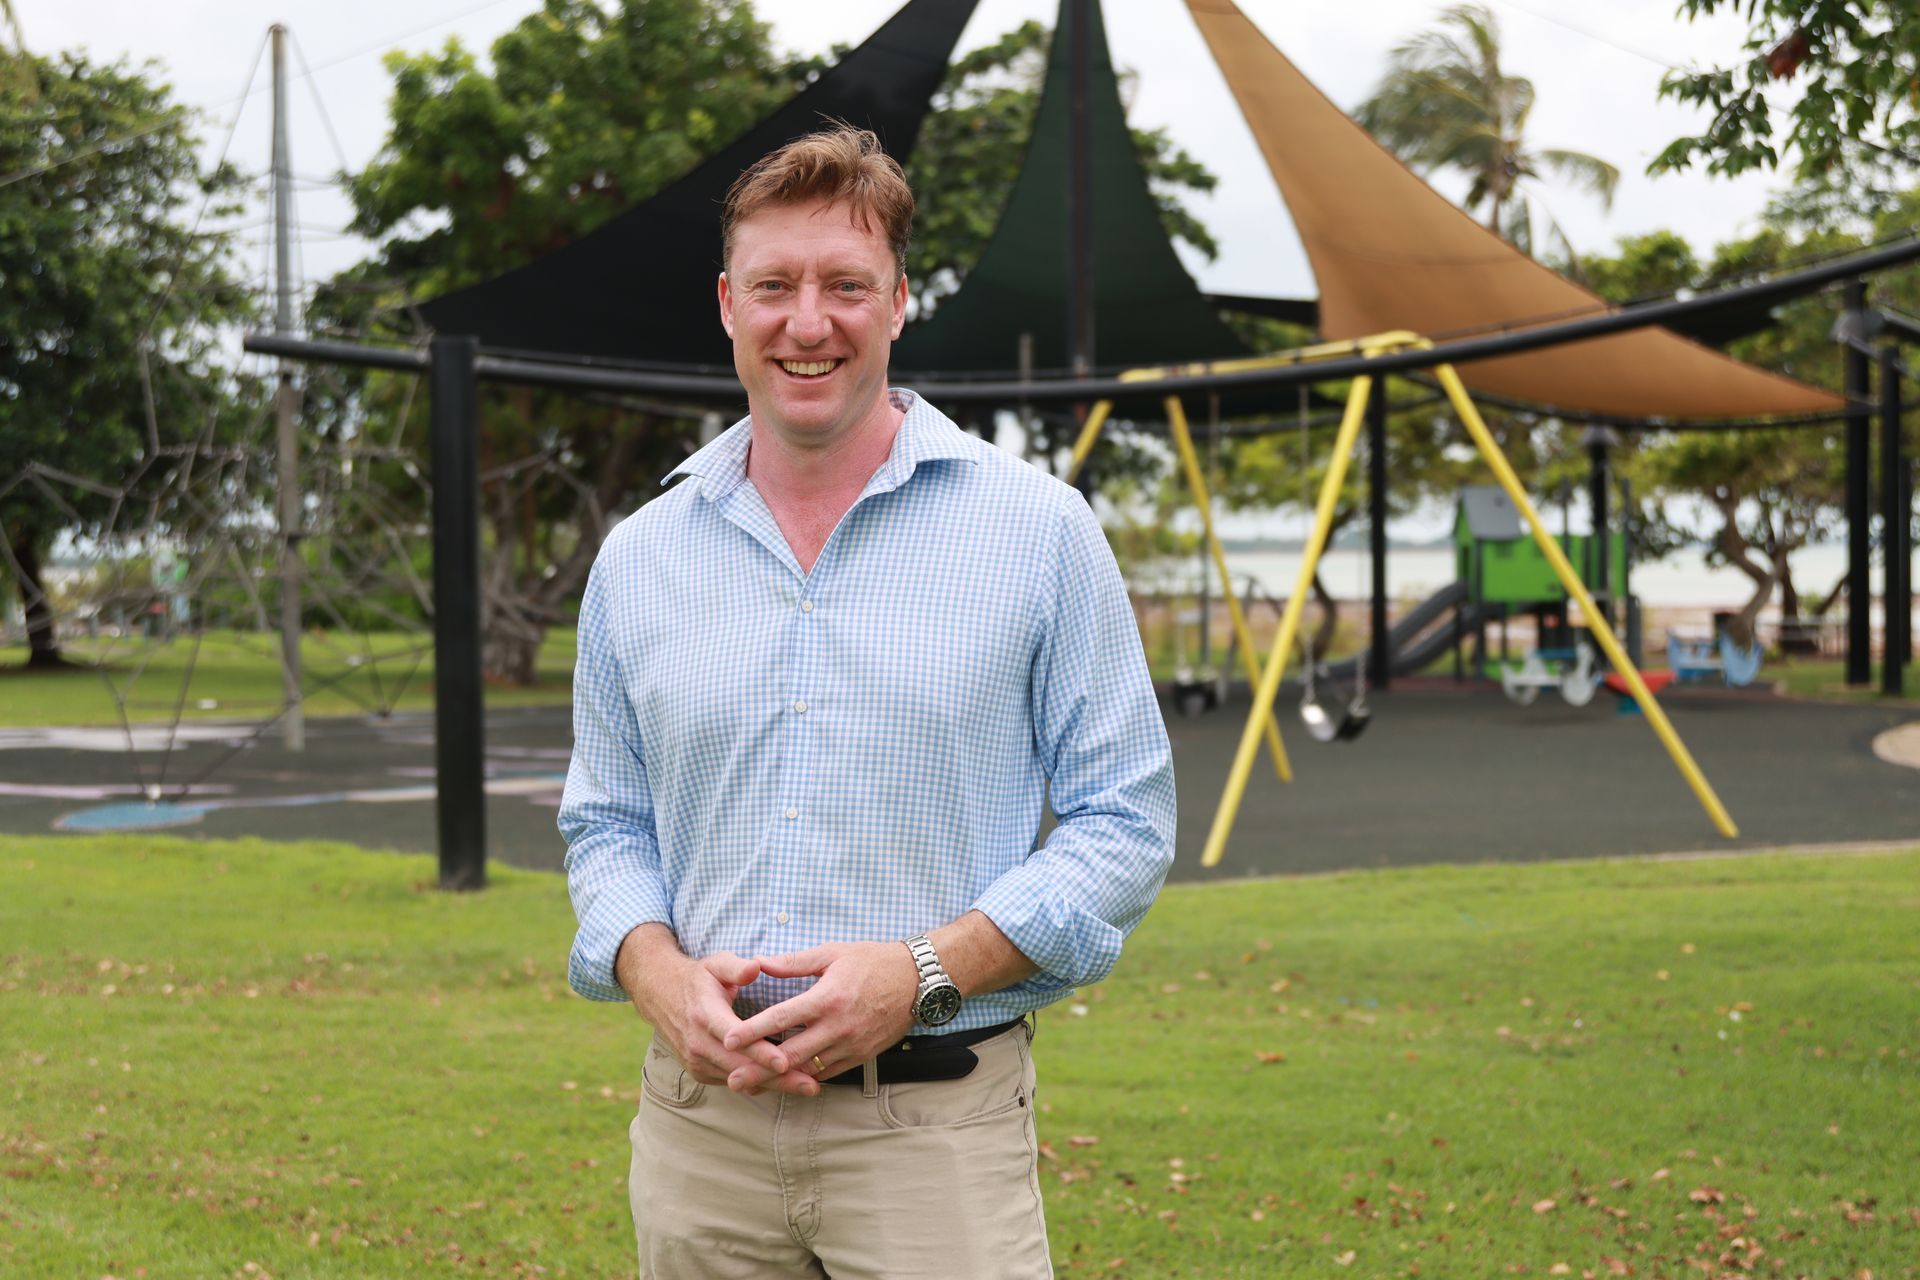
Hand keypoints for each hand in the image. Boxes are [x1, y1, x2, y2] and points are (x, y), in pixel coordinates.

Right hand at [619, 933, 819, 1095]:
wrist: (661, 996)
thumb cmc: (698, 978)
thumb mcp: (715, 963)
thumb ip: (736, 967)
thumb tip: (756, 966)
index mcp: (704, 1015)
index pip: (736, 1038)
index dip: (760, 1052)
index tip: (785, 1062)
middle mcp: (698, 1043)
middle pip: (742, 1067)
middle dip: (777, 1079)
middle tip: (810, 1085)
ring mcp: (697, 1061)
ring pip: (739, 1079)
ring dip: (772, 1085)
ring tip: (805, 1088)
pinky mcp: (699, 1071)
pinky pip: (731, 1080)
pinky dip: (757, 1083)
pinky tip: (785, 1084)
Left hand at [721, 941, 919, 1089]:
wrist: (918, 982)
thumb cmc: (873, 961)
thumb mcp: (833, 953)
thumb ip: (794, 962)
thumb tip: (760, 963)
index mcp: (828, 998)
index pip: (782, 1018)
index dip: (753, 1031)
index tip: (728, 1040)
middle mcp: (838, 1027)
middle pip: (791, 1054)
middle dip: (759, 1068)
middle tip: (731, 1079)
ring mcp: (850, 1045)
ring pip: (808, 1070)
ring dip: (779, 1080)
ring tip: (751, 1086)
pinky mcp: (860, 1057)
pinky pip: (827, 1073)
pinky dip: (804, 1078)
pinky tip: (785, 1081)